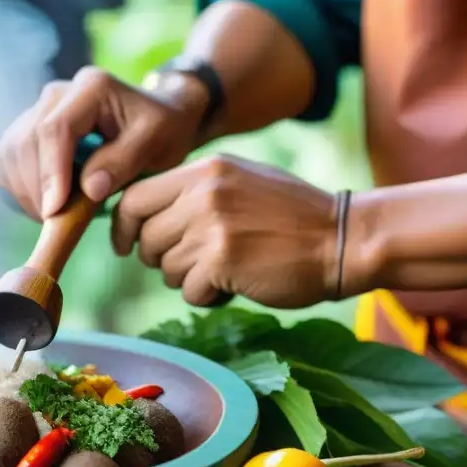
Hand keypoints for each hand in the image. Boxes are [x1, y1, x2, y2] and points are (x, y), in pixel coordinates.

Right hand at [0, 66, 208, 219]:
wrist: (155, 120)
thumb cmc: (162, 131)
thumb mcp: (159, 144)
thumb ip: (124, 162)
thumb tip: (88, 188)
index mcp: (91, 87)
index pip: (54, 129)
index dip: (51, 173)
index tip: (54, 210)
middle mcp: (57, 93)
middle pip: (26, 143)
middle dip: (37, 189)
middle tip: (59, 221)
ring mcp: (37, 110)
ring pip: (10, 155)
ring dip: (26, 193)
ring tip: (57, 213)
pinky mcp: (24, 130)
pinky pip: (6, 163)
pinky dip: (19, 189)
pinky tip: (46, 202)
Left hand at [112, 154, 341, 307]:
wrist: (343, 238)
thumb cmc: (292, 216)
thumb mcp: (240, 181)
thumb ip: (193, 192)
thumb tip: (142, 213)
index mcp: (204, 170)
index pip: (134, 198)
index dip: (123, 227)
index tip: (126, 245)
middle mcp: (203, 194)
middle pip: (146, 238)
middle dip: (161, 259)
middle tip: (194, 262)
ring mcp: (211, 227)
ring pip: (166, 268)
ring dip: (189, 278)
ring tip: (225, 269)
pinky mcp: (222, 262)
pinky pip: (189, 291)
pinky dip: (208, 296)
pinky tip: (236, 284)